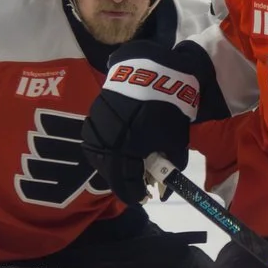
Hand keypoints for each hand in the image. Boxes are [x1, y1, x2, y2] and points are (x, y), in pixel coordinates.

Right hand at [83, 45, 202, 203]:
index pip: (124, 185)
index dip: (135, 194)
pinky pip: (97, 138)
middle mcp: (103, 144)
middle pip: (109, 173)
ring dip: (114, 162)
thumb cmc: (167, 109)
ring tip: (130, 159)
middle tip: (139, 178)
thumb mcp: (175, 141)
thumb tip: (166, 186)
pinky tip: (122, 140)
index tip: (144, 196)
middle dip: (124, 179)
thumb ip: (171, 166)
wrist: (151, 70)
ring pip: (100, 156)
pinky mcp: (92, 114)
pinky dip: (109, 145)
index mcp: (123, 153)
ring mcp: (94, 128)